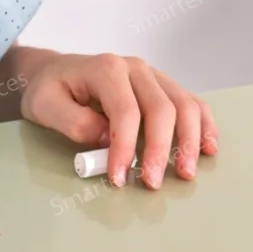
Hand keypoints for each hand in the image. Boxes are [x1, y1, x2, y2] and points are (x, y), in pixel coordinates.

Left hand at [20, 53, 217, 188]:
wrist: (51, 71)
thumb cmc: (47, 90)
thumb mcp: (45, 106)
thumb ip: (74, 122)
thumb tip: (108, 140)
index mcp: (106, 69)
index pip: (125, 112)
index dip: (126, 147)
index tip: (120, 177)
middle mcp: (135, 68)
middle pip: (161, 108)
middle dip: (160, 149)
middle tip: (152, 183)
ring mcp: (151, 75)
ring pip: (184, 104)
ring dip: (189, 140)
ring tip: (185, 172)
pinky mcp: (160, 86)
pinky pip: (190, 102)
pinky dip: (203, 124)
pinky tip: (207, 147)